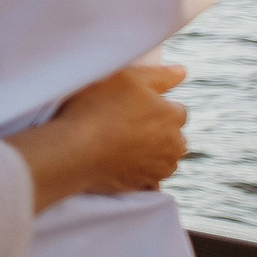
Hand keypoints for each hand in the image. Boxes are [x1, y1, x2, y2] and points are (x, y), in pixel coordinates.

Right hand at [10, 64, 189, 212]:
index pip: (174, 109)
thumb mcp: (126, 78)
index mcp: (174, 116)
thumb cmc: (96, 108)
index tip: (129, 107)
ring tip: (118, 144)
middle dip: (155, 130)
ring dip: (149, 152)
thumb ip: (159, 75)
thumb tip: (183, 72)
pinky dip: (139, 172)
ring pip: (162, 156)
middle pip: (170, 134)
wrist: (73, 150)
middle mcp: (175, 144)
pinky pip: (148, 178)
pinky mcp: (144, 185)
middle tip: (121, 124)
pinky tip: (120, 164)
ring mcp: (160, 168)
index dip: (151, 106)